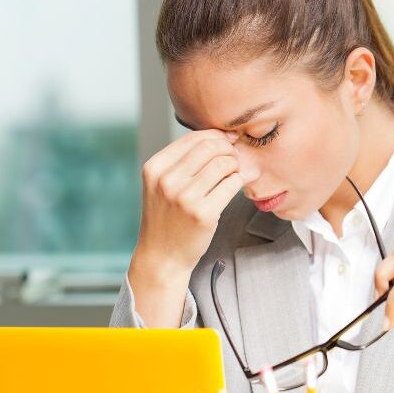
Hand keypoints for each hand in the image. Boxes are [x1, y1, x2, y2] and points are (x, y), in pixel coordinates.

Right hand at [133, 129, 251, 274]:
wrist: (162, 257)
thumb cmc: (167, 218)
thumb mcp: (161, 185)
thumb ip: (184, 161)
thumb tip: (223, 138)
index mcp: (155, 168)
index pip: (193, 138)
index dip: (216, 135)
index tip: (228, 141)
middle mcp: (167, 180)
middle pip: (210, 147)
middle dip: (228, 149)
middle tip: (235, 158)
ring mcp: (184, 197)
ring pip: (223, 164)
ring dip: (235, 165)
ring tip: (234, 173)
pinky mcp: (202, 213)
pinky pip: (231, 184)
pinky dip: (238, 181)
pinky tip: (235, 185)